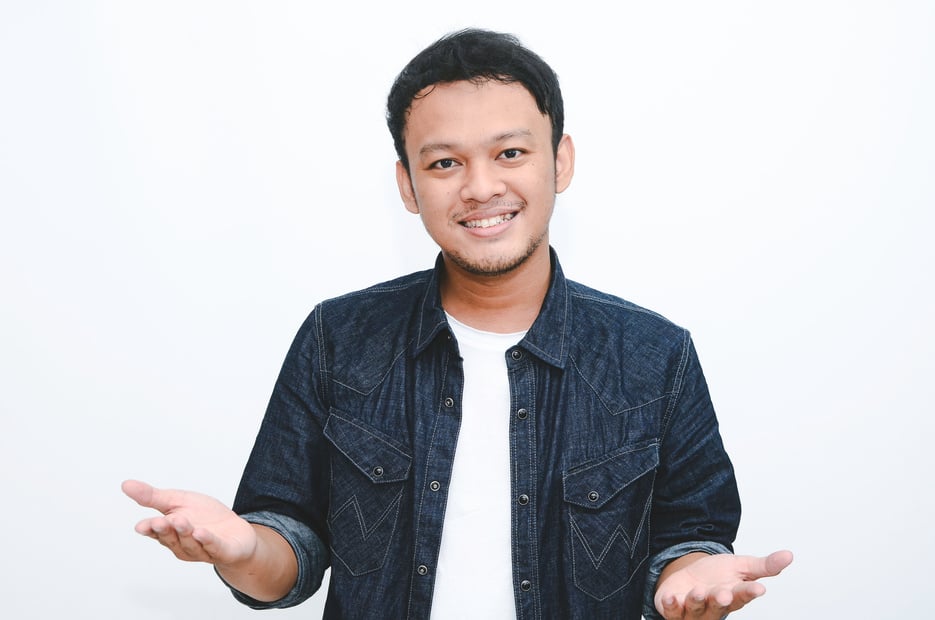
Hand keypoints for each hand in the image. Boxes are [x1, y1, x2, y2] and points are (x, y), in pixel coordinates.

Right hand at [122, 479, 257, 568]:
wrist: (236, 531)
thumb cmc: (205, 516)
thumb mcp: (179, 500)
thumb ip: (153, 497)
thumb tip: (125, 484)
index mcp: (171, 532)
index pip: (156, 531)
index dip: (150, 529)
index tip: (142, 526)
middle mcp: (183, 544)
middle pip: (172, 538)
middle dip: (165, 530)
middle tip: (159, 521)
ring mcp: (202, 550)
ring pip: (190, 543)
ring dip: (185, 533)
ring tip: (181, 521)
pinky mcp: (222, 551)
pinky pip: (213, 547)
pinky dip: (207, 541)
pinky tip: (201, 533)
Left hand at [654, 549, 792, 618]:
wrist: (689, 575)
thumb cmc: (717, 575)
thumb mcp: (741, 566)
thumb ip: (764, 565)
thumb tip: (789, 555)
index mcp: (733, 596)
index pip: (743, 596)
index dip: (749, 593)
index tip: (758, 589)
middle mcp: (714, 606)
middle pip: (718, 606)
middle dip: (720, 601)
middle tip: (724, 593)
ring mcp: (692, 610)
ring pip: (696, 610)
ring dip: (697, 602)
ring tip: (699, 591)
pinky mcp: (672, 608)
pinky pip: (671, 611)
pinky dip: (671, 606)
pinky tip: (671, 598)